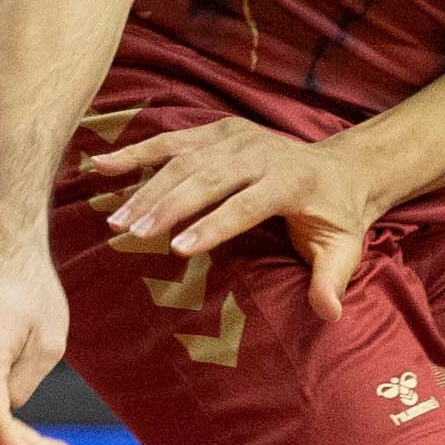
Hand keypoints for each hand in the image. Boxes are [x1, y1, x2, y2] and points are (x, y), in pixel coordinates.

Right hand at [87, 116, 378, 319]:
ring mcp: (236, 136)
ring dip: (147, 187)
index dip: (214, 225)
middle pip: (208, 177)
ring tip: (117, 220)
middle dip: (169, 205)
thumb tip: (329, 313)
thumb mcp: (344, 249)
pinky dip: (135, 152)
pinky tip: (101, 165)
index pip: (247, 203)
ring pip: (184, 159)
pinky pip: (171, 140)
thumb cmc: (336, 216)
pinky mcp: (217, 130)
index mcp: (290, 180)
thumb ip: (332, 279)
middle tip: (135, 234)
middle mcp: (260, 152)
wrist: (341, 169)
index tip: (179, 249)